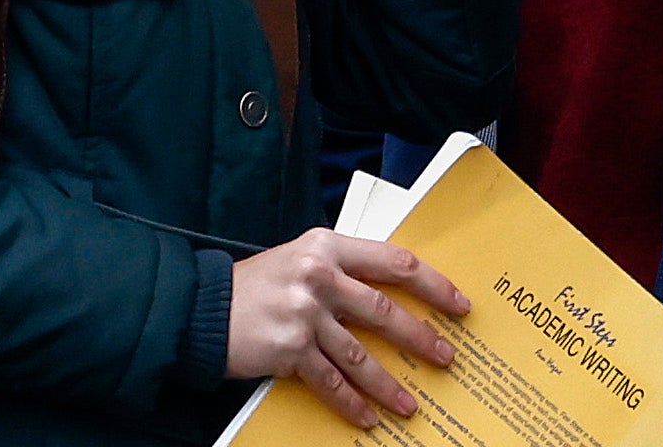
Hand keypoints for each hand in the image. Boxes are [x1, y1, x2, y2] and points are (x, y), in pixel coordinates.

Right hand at [226, 228, 470, 427]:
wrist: (204, 307)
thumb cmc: (259, 283)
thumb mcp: (302, 257)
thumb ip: (343, 268)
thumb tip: (392, 292)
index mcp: (328, 246)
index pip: (394, 262)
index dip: (432, 284)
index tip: (458, 303)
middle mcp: (319, 276)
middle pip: (384, 310)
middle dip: (421, 338)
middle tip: (446, 356)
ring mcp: (304, 314)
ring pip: (361, 355)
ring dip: (388, 384)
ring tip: (409, 404)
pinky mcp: (289, 349)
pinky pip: (331, 382)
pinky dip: (352, 403)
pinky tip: (368, 416)